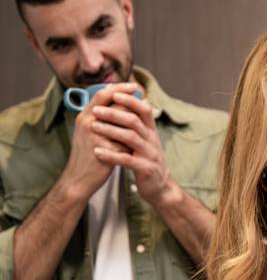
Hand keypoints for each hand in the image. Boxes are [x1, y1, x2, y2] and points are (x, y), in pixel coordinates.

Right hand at [63, 82, 137, 198]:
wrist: (79, 178)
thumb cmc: (88, 155)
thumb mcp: (90, 133)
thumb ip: (101, 119)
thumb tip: (120, 105)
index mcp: (84, 116)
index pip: (102, 94)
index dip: (119, 88)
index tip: (134, 86)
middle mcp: (86, 122)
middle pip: (112, 103)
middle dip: (130, 101)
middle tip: (144, 98)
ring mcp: (93, 135)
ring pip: (120, 122)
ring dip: (131, 123)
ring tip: (142, 125)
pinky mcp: (100, 149)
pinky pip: (122, 143)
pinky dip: (129, 146)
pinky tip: (134, 150)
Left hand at [91, 89, 173, 206]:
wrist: (160, 186)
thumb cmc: (146, 159)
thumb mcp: (145, 140)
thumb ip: (137, 124)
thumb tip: (124, 103)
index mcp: (151, 130)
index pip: (144, 109)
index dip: (130, 99)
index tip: (113, 93)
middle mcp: (152, 139)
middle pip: (134, 121)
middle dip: (114, 113)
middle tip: (95, 110)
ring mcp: (150, 154)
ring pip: (130, 138)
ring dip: (110, 131)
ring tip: (94, 127)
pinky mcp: (145, 169)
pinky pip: (127, 160)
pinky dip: (111, 155)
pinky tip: (97, 152)